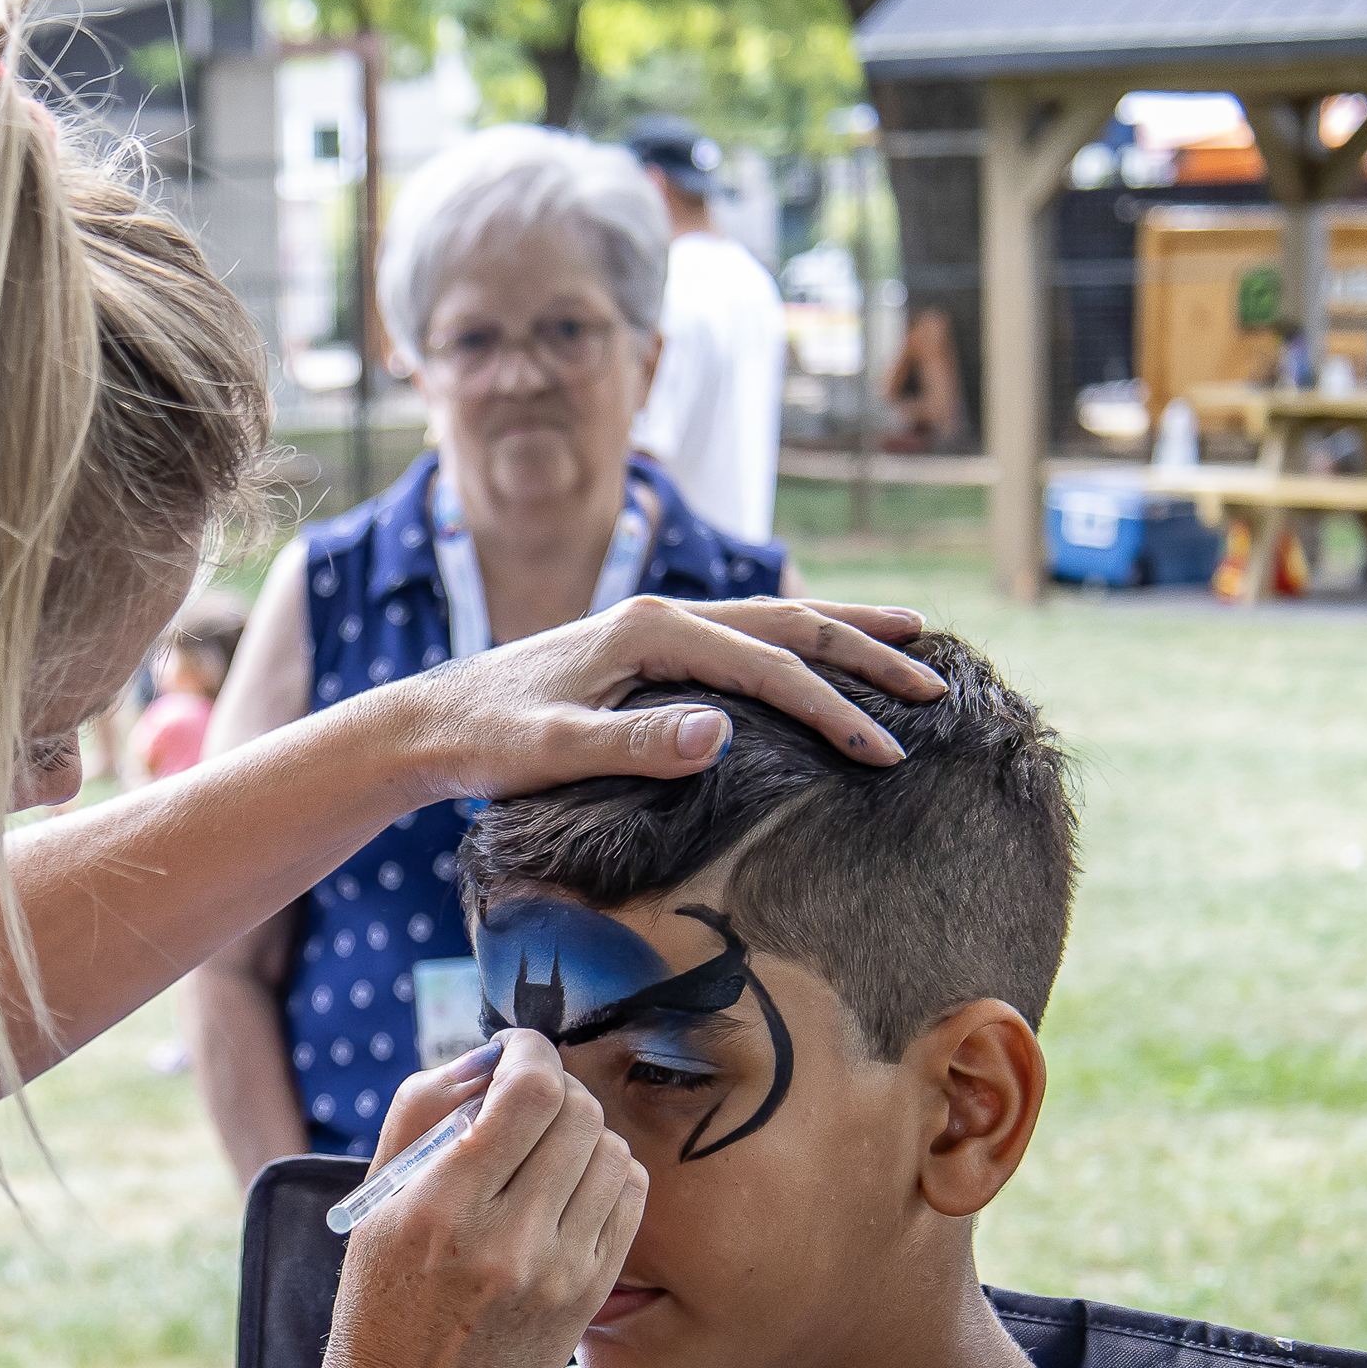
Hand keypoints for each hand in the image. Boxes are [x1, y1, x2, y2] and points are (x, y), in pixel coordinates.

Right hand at [306, 1030, 643, 1367]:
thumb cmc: (381, 1304)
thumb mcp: (375, 1205)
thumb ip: (421, 1114)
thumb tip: (485, 1055)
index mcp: (440, 1209)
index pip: (527, 1093)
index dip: (529, 1051)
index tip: (514, 1049)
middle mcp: (507, 1240)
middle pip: (577, 1113)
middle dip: (555, 1086)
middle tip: (528, 1096)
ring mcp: (557, 1272)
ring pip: (611, 1149)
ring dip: (582, 1129)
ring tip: (546, 1147)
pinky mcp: (589, 1296)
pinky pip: (628, 1197)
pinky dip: (606, 1172)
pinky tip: (570, 1185)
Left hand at [376, 593, 947, 796]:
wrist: (429, 725)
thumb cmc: (486, 742)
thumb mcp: (553, 751)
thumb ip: (634, 745)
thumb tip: (722, 733)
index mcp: (652, 629)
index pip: (769, 666)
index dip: (833, 710)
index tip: (887, 752)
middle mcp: (661, 614)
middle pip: (789, 623)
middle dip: (866, 654)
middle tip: (937, 685)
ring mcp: (656, 627)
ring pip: (771, 620)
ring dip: (842, 634)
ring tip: (912, 640)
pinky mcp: (647, 649)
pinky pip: (744, 639)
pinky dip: (797, 645)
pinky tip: (822, 660)